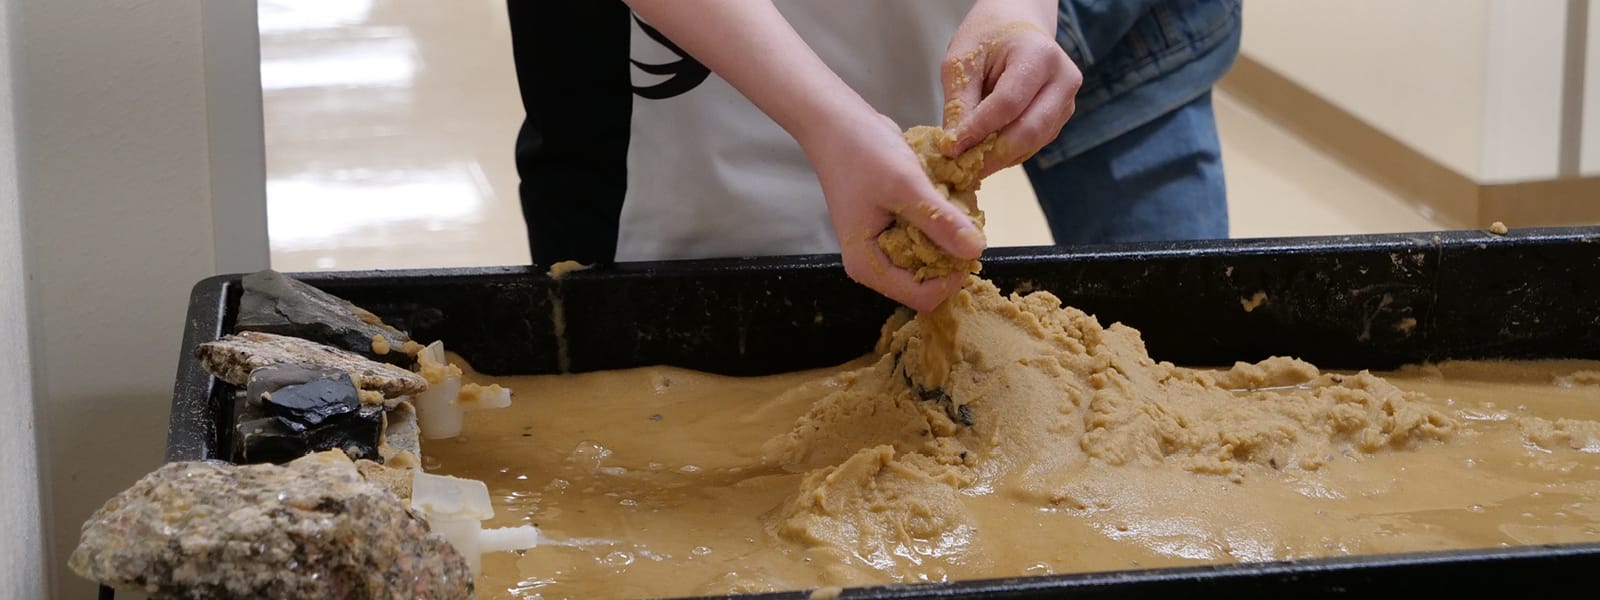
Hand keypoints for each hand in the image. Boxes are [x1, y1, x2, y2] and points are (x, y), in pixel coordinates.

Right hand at [801, 112, 986, 311]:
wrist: (837, 122)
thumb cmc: (861, 153)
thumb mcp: (904, 185)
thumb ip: (939, 221)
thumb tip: (976, 251)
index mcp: (868, 264)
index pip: (922, 297)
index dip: (951, 276)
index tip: (967, 241)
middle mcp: (875, 262)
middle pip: (928, 280)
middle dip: (951, 253)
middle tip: (960, 214)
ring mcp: (883, 245)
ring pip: (930, 257)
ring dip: (948, 234)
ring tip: (952, 200)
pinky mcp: (892, 228)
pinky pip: (926, 237)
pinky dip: (940, 220)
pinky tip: (943, 193)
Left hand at [942, 1, 1081, 176]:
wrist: (1017, 26)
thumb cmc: (988, 37)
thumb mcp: (962, 60)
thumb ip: (960, 102)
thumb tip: (955, 147)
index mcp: (1039, 56)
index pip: (1008, 103)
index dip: (978, 130)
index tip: (951, 148)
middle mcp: (1063, 80)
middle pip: (1028, 130)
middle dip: (992, 154)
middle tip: (962, 170)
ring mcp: (1067, 100)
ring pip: (1034, 142)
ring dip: (1000, 158)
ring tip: (970, 165)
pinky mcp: (1061, 116)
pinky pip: (1035, 143)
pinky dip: (1010, 153)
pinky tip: (987, 154)